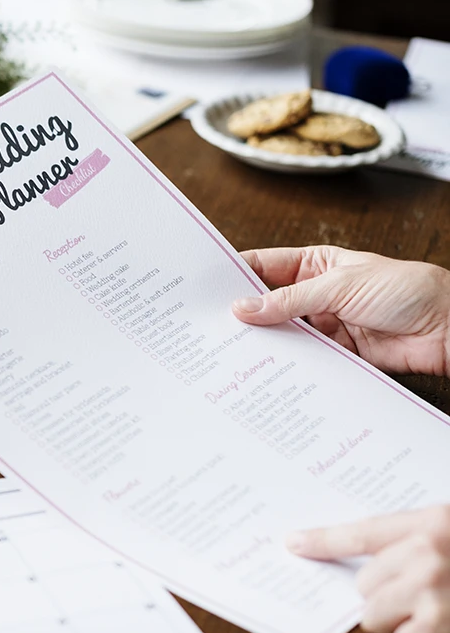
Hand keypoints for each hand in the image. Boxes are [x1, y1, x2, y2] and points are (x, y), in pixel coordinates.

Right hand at [232, 246, 449, 376]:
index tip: (207, 288)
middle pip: (269, 303)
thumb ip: (290, 300)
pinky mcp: (335, 353)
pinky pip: (302, 358)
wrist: (447, 328)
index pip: (266, 266)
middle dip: (244, 313)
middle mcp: (316, 295)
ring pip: (283, 333)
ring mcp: (325, 325)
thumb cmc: (406, 290)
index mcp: (316, 265)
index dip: (236, 274)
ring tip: (233, 349)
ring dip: (264, 341)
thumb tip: (244, 307)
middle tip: (212, 324)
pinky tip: (266, 368)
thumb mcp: (340, 285)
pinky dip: (286, 364)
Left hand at [287, 506, 449, 632]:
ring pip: (373, 619)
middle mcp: (426, 553)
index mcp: (434, 524)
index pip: (363, 531)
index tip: (294, 543)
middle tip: (437, 604)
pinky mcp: (435, 630)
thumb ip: (419, 545)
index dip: (324, 540)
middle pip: (364, 586)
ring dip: (404, 630)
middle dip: (392, 602)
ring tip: (446, 624)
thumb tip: (370, 568)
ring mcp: (429, 591)